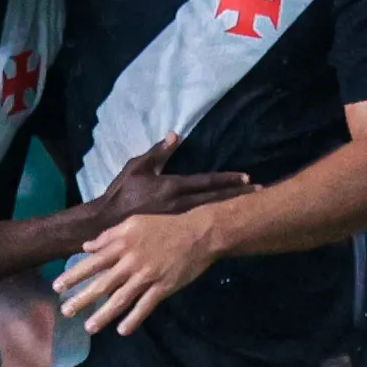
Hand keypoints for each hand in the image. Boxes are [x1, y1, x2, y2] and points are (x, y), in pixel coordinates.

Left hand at [55, 209, 222, 335]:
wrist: (198, 234)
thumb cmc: (164, 227)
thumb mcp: (134, 223)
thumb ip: (109, 236)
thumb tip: (87, 246)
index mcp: (123, 245)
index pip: (93, 262)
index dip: (74, 275)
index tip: (58, 286)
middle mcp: (132, 262)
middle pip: (103, 284)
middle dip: (82, 298)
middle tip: (66, 311)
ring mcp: (148, 276)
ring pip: (121, 298)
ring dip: (104, 314)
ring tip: (89, 327)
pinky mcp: (164, 287)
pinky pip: (146, 306)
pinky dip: (134, 319)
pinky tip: (122, 330)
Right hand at [95, 135, 252, 224]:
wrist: (106, 225)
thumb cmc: (121, 193)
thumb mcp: (136, 168)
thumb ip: (158, 152)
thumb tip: (176, 134)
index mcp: (172, 187)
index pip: (207, 182)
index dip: (228, 179)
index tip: (247, 177)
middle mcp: (180, 205)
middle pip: (215, 199)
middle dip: (238, 195)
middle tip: (260, 192)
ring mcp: (179, 221)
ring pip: (211, 213)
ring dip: (231, 208)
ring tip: (251, 207)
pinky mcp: (175, 233)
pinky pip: (201, 225)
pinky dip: (217, 221)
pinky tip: (229, 223)